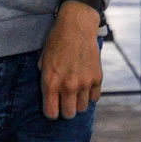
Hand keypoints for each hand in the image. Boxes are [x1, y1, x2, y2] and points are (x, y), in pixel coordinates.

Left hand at [40, 1, 103, 119]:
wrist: (76, 27)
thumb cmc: (56, 42)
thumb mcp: (43, 60)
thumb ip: (46, 78)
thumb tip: (50, 92)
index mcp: (51, 83)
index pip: (51, 113)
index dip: (51, 112)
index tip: (53, 107)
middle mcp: (68, 86)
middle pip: (69, 114)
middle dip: (66, 111)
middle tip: (66, 103)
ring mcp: (84, 83)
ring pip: (83, 107)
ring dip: (78, 103)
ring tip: (76, 93)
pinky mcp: (97, 78)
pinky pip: (94, 97)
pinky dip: (90, 94)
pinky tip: (85, 86)